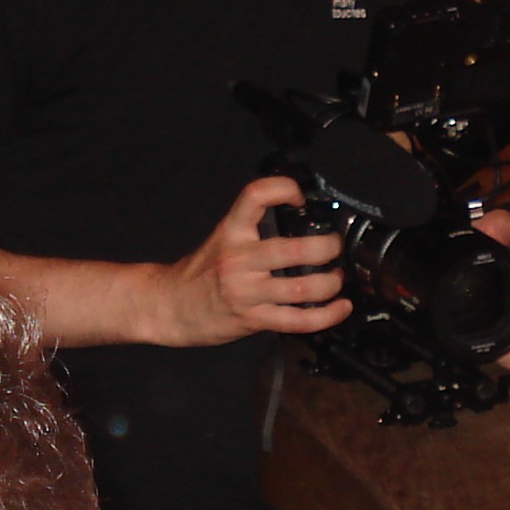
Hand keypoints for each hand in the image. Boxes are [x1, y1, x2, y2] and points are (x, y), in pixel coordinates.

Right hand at [154, 176, 349, 346]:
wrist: (169, 306)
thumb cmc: (198, 275)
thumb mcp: (221, 239)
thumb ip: (252, 230)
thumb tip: (297, 220)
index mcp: (231, 232)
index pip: (256, 196)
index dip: (283, 189)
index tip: (300, 198)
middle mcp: (239, 260)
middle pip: (293, 249)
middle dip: (327, 248)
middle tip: (334, 247)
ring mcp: (247, 292)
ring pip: (301, 288)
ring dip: (330, 283)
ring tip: (337, 279)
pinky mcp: (253, 319)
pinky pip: (297, 320)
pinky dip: (326, 315)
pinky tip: (340, 308)